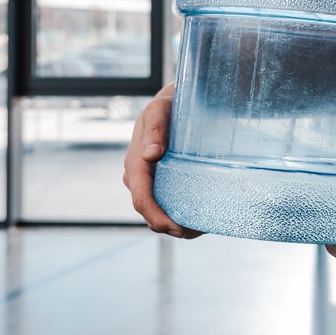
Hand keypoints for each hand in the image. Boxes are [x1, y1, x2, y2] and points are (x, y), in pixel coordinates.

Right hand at [122, 83, 201, 238]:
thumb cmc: (167, 106)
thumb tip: (151, 154)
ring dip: (175, 226)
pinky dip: (180, 215)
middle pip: (150, 212)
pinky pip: (167, 204)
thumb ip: (155, 129)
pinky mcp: (161, 182)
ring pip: (158, 212)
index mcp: (135, 165)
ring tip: (200, 229)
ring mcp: (150, 182)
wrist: (173, 103)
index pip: (141, 199)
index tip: (177, 227)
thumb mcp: (160, 110)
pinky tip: (199, 219)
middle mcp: (138, 178)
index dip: (157, 217)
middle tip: (196, 232)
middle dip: (169, 227)